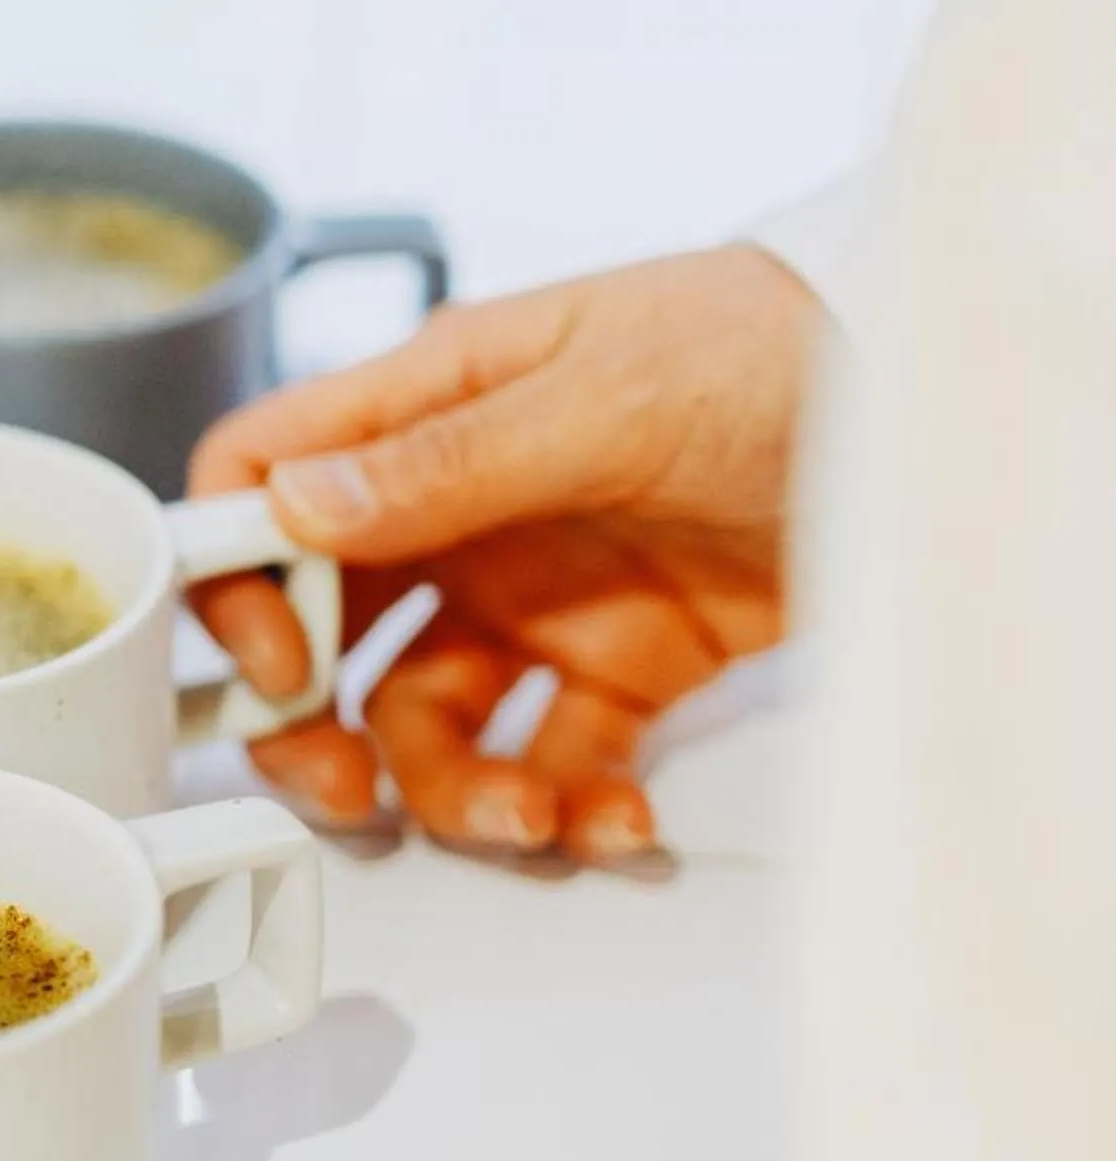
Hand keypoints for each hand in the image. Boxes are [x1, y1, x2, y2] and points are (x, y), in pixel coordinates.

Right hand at [188, 244, 822, 861]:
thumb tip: (292, 507)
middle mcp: (455, 512)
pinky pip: (556, 757)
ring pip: (428, 720)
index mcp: (423, 411)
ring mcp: (531, 597)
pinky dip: (573, 805)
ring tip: (527, 816)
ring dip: (453, 788)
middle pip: (322, 634)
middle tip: (345, 789)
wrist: (927, 397)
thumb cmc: (766, 343)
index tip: (276, 665)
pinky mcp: (619, 668)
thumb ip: (446, 462)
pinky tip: (615, 817)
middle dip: (315, 727)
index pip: (260, 487)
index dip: (233, 583)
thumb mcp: (603, 393)